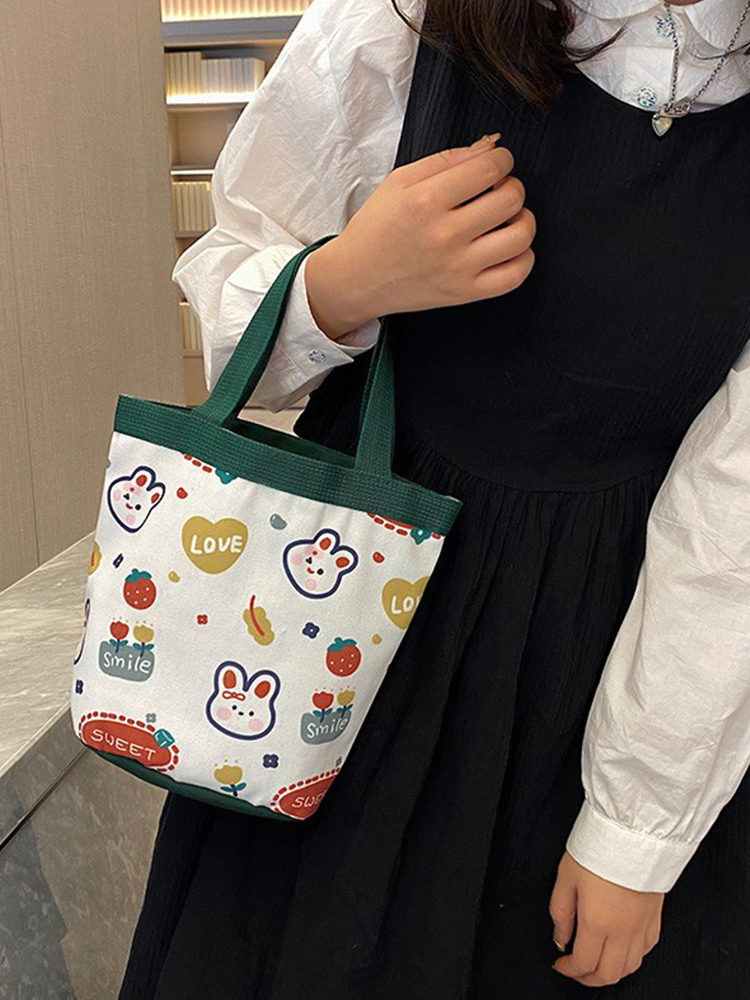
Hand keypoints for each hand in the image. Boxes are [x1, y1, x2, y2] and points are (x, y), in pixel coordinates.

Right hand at [303, 133, 535, 338]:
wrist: (356, 279)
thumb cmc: (377, 228)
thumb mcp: (399, 182)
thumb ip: (446, 160)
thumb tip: (491, 146)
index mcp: (425, 201)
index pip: (489, 168)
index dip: (502, 159)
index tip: (496, 164)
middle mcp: (443, 235)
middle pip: (510, 199)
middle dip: (512, 185)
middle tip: (498, 190)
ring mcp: (456, 268)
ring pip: (520, 236)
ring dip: (523, 219)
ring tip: (508, 218)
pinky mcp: (464, 293)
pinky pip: (514, 276)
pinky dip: (523, 257)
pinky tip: (508, 246)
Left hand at [549, 850, 663, 986]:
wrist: (633, 830)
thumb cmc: (600, 846)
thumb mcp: (566, 876)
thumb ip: (561, 912)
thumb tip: (560, 937)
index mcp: (597, 921)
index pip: (582, 963)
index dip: (568, 969)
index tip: (560, 964)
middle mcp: (622, 930)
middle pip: (608, 975)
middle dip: (588, 979)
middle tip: (576, 970)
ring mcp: (642, 925)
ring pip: (630, 967)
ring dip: (611, 972)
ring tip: (597, 963)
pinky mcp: (656, 917)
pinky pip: (647, 950)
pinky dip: (632, 957)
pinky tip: (622, 948)